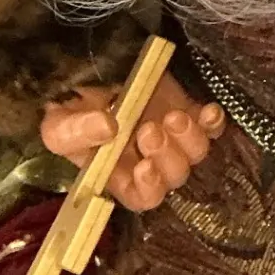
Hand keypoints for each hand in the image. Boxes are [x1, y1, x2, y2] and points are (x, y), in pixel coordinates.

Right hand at [39, 75, 226, 212]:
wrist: (92, 75)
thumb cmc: (73, 111)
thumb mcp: (59, 125)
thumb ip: (76, 131)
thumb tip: (108, 127)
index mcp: (120, 175)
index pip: (144, 198)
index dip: (149, 188)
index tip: (143, 167)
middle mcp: (152, 160)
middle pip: (174, 177)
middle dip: (166, 156)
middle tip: (149, 130)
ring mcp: (174, 138)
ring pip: (197, 153)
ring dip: (188, 138)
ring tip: (171, 116)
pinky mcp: (190, 113)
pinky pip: (214, 127)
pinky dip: (214, 122)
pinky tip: (208, 111)